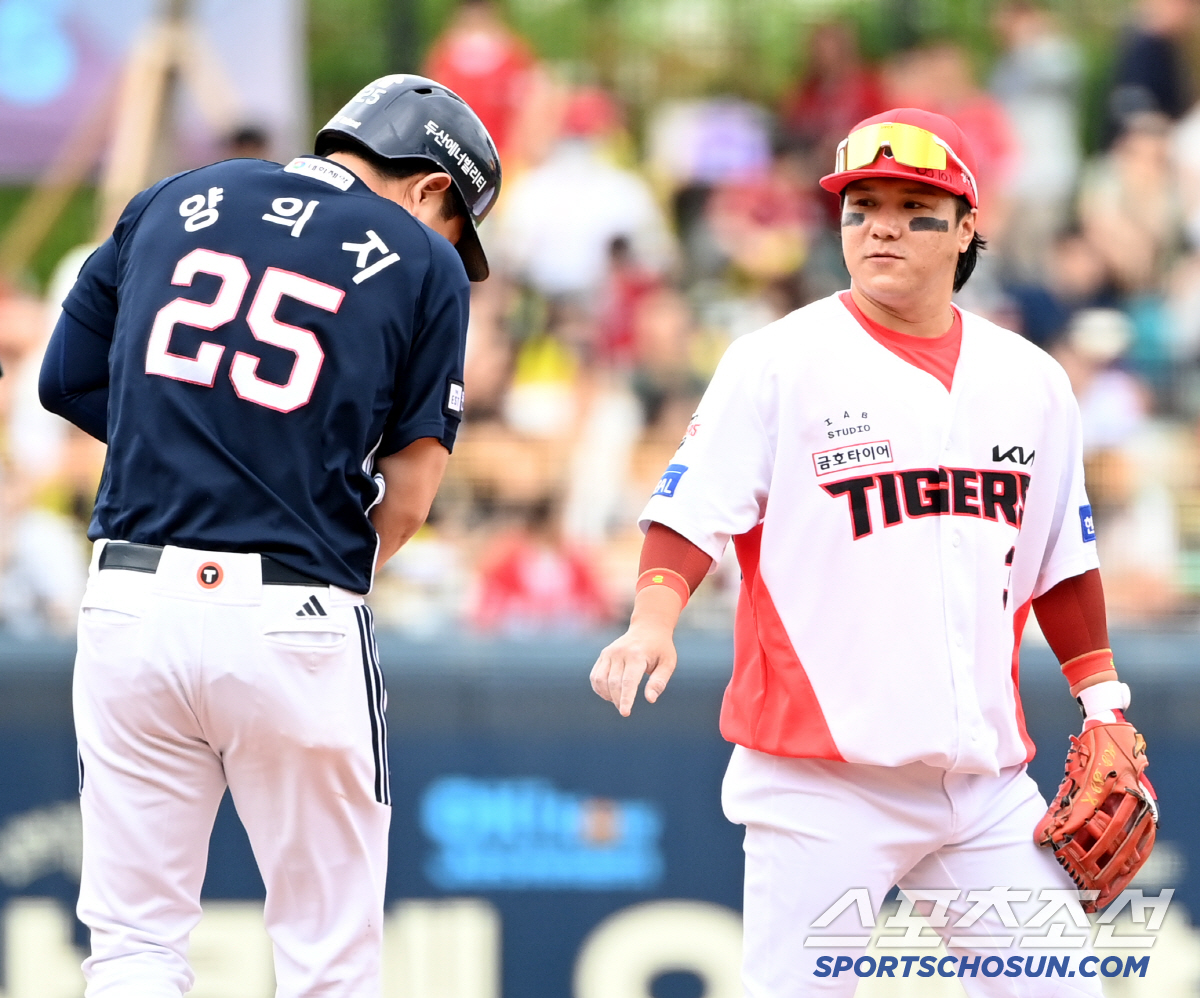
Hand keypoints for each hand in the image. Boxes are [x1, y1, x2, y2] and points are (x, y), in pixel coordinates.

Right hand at [590, 586, 681, 715]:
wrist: (649, 627)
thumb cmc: (661, 649)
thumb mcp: (668, 663)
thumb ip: (659, 682)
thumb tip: (650, 700)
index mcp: (637, 655)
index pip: (628, 682)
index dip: (626, 699)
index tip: (625, 714)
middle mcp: (619, 653)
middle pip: (614, 683)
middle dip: (618, 700)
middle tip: (625, 710)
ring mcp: (609, 653)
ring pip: (601, 681)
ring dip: (608, 696)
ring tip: (618, 701)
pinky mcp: (603, 655)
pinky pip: (595, 676)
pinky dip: (599, 689)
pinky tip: (610, 694)